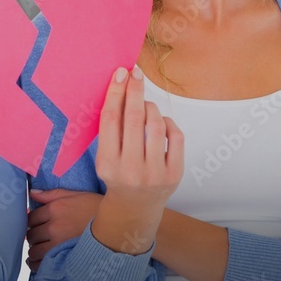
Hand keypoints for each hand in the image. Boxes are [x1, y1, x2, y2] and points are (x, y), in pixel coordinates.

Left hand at [26, 189, 103, 271]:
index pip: (31, 218)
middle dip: (34, 237)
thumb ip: (51, 194)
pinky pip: (42, 264)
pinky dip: (39, 264)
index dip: (33, 223)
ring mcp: (58, 243)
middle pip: (31, 235)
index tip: (38, 226)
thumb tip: (32, 194)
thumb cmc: (96, 208)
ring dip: (35, 251)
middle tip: (41, 239)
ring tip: (40, 252)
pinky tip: (42, 262)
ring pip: (34, 250)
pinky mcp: (64, 257)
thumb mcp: (75, 195)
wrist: (117, 225)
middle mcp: (53, 226)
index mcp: (55, 209)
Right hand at [91, 65, 182, 254]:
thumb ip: (111, 130)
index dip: (115, 93)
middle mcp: (131, 169)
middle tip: (135, 73)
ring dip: (150, 107)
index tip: (120, 73)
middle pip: (134, 119)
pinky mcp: (175, 174)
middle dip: (135, 91)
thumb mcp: (105, 157)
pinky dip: (168, 122)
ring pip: (156, 125)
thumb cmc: (117, 174)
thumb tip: (120, 89)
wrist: (135, 207)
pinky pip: (175, 136)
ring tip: (145, 104)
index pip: (111, 120)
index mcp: (108, 163)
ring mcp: (155, 173)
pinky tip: (160, 121)